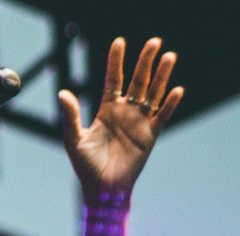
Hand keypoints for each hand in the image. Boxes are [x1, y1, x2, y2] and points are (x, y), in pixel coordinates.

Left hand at [58, 37, 183, 207]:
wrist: (102, 190)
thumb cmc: (86, 167)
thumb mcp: (74, 139)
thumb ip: (71, 115)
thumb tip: (63, 92)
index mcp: (107, 111)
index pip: (113, 79)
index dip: (116, 61)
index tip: (120, 42)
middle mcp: (125, 113)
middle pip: (138, 81)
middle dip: (145, 61)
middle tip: (155, 42)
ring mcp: (139, 123)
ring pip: (153, 94)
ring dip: (162, 76)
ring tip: (170, 56)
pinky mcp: (150, 137)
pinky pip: (162, 117)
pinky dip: (169, 104)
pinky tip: (176, 89)